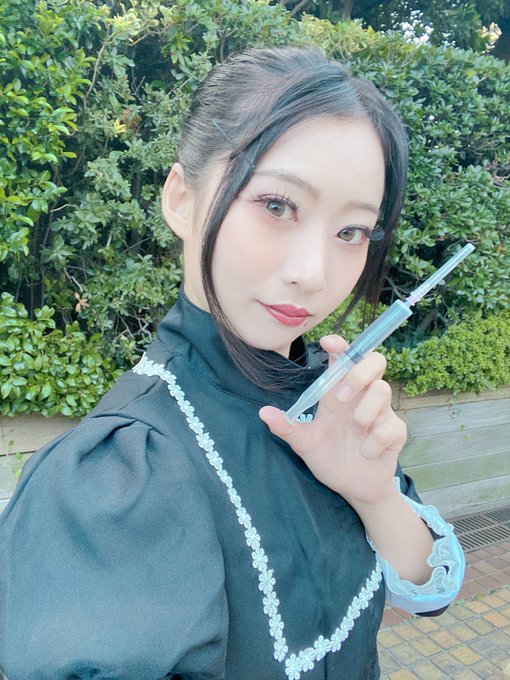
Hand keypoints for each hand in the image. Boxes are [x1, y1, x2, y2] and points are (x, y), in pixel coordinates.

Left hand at [259, 334, 407, 508]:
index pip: (343, 358)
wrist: (353, 489)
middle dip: (358, 374)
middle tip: (342, 398)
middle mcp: (361, 397)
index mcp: (338, 393)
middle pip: (374, 361)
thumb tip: (263, 412)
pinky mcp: (394, 432)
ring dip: (365, 412)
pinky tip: (365, 452)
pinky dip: (375, 441)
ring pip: (383, 390)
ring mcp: (380, 413)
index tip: (328, 343)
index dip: (340, 345)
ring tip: (354, 432)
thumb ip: (287, 427)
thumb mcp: (305, 444)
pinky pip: (390, 427)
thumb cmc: (330, 458)